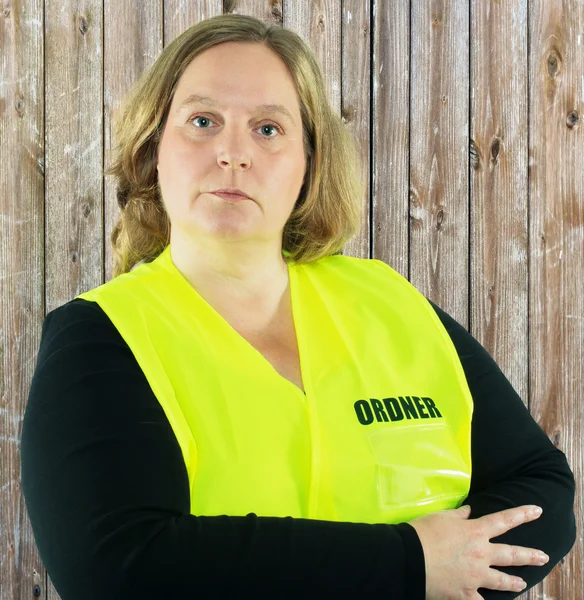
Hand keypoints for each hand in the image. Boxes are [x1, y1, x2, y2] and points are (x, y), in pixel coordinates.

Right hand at [409, 504, 547, 599]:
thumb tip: (470, 512)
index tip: (537, 511)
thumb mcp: (440, 517)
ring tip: (522, 583)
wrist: (410, 558)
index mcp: (475, 532)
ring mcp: (476, 576)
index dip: (522, 515)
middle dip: (529, 555)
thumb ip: (458, 516)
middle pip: (511, 555)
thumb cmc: (423, 533)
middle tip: (543, 556)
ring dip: (513, 581)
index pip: (503, 521)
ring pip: (501, 580)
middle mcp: (481, 554)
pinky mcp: (466, 594)